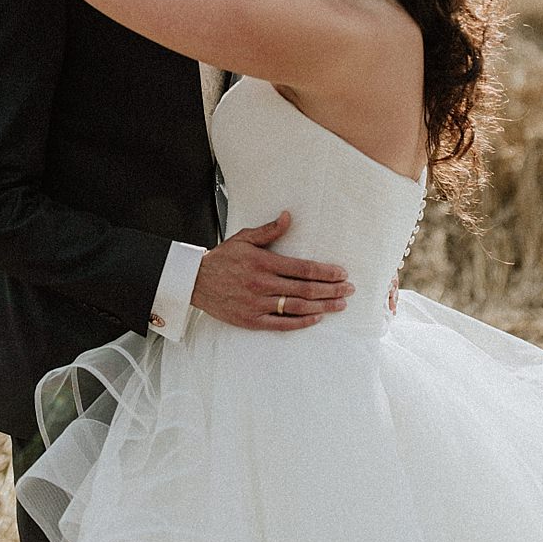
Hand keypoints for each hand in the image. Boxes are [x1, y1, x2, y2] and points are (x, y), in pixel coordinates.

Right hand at [191, 212, 350, 330]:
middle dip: (331, 289)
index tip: (342, 273)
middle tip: (349, 289)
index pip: (303, 268)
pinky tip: (317, 317)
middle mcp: (261, 284)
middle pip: (305, 289)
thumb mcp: (243, 239)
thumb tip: (289, 217)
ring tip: (340, 304)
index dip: (326, 272)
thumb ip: (269, 231)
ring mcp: (256, 304)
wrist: (193, 282)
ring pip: (297, 307)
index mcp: (262, 263)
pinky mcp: (251, 320)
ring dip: (323, 306)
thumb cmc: (221, 259)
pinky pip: (282, 324)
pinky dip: (302, 321)